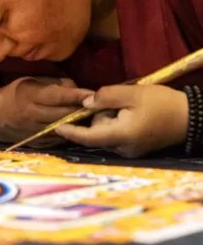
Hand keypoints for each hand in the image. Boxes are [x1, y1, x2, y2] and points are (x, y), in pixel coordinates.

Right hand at [0, 77, 92, 143]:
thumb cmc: (15, 94)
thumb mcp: (30, 82)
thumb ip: (54, 84)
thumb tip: (77, 90)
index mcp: (29, 96)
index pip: (58, 97)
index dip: (77, 96)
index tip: (93, 94)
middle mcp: (31, 116)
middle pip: (64, 114)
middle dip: (82, 110)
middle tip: (97, 106)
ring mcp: (35, 132)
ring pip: (65, 129)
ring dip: (79, 123)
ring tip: (91, 117)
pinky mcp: (39, 144)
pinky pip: (60, 139)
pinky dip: (70, 132)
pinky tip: (77, 127)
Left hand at [54, 84, 187, 157]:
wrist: (192, 117)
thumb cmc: (162, 103)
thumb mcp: (132, 93)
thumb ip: (105, 97)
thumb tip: (85, 104)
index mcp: (121, 136)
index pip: (88, 137)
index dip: (70, 132)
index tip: (55, 127)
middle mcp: (123, 148)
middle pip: (97, 133)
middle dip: (98, 117)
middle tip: (118, 102)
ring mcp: (130, 151)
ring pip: (106, 134)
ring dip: (108, 120)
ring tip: (128, 108)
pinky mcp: (136, 149)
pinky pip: (116, 136)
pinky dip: (116, 124)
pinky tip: (131, 114)